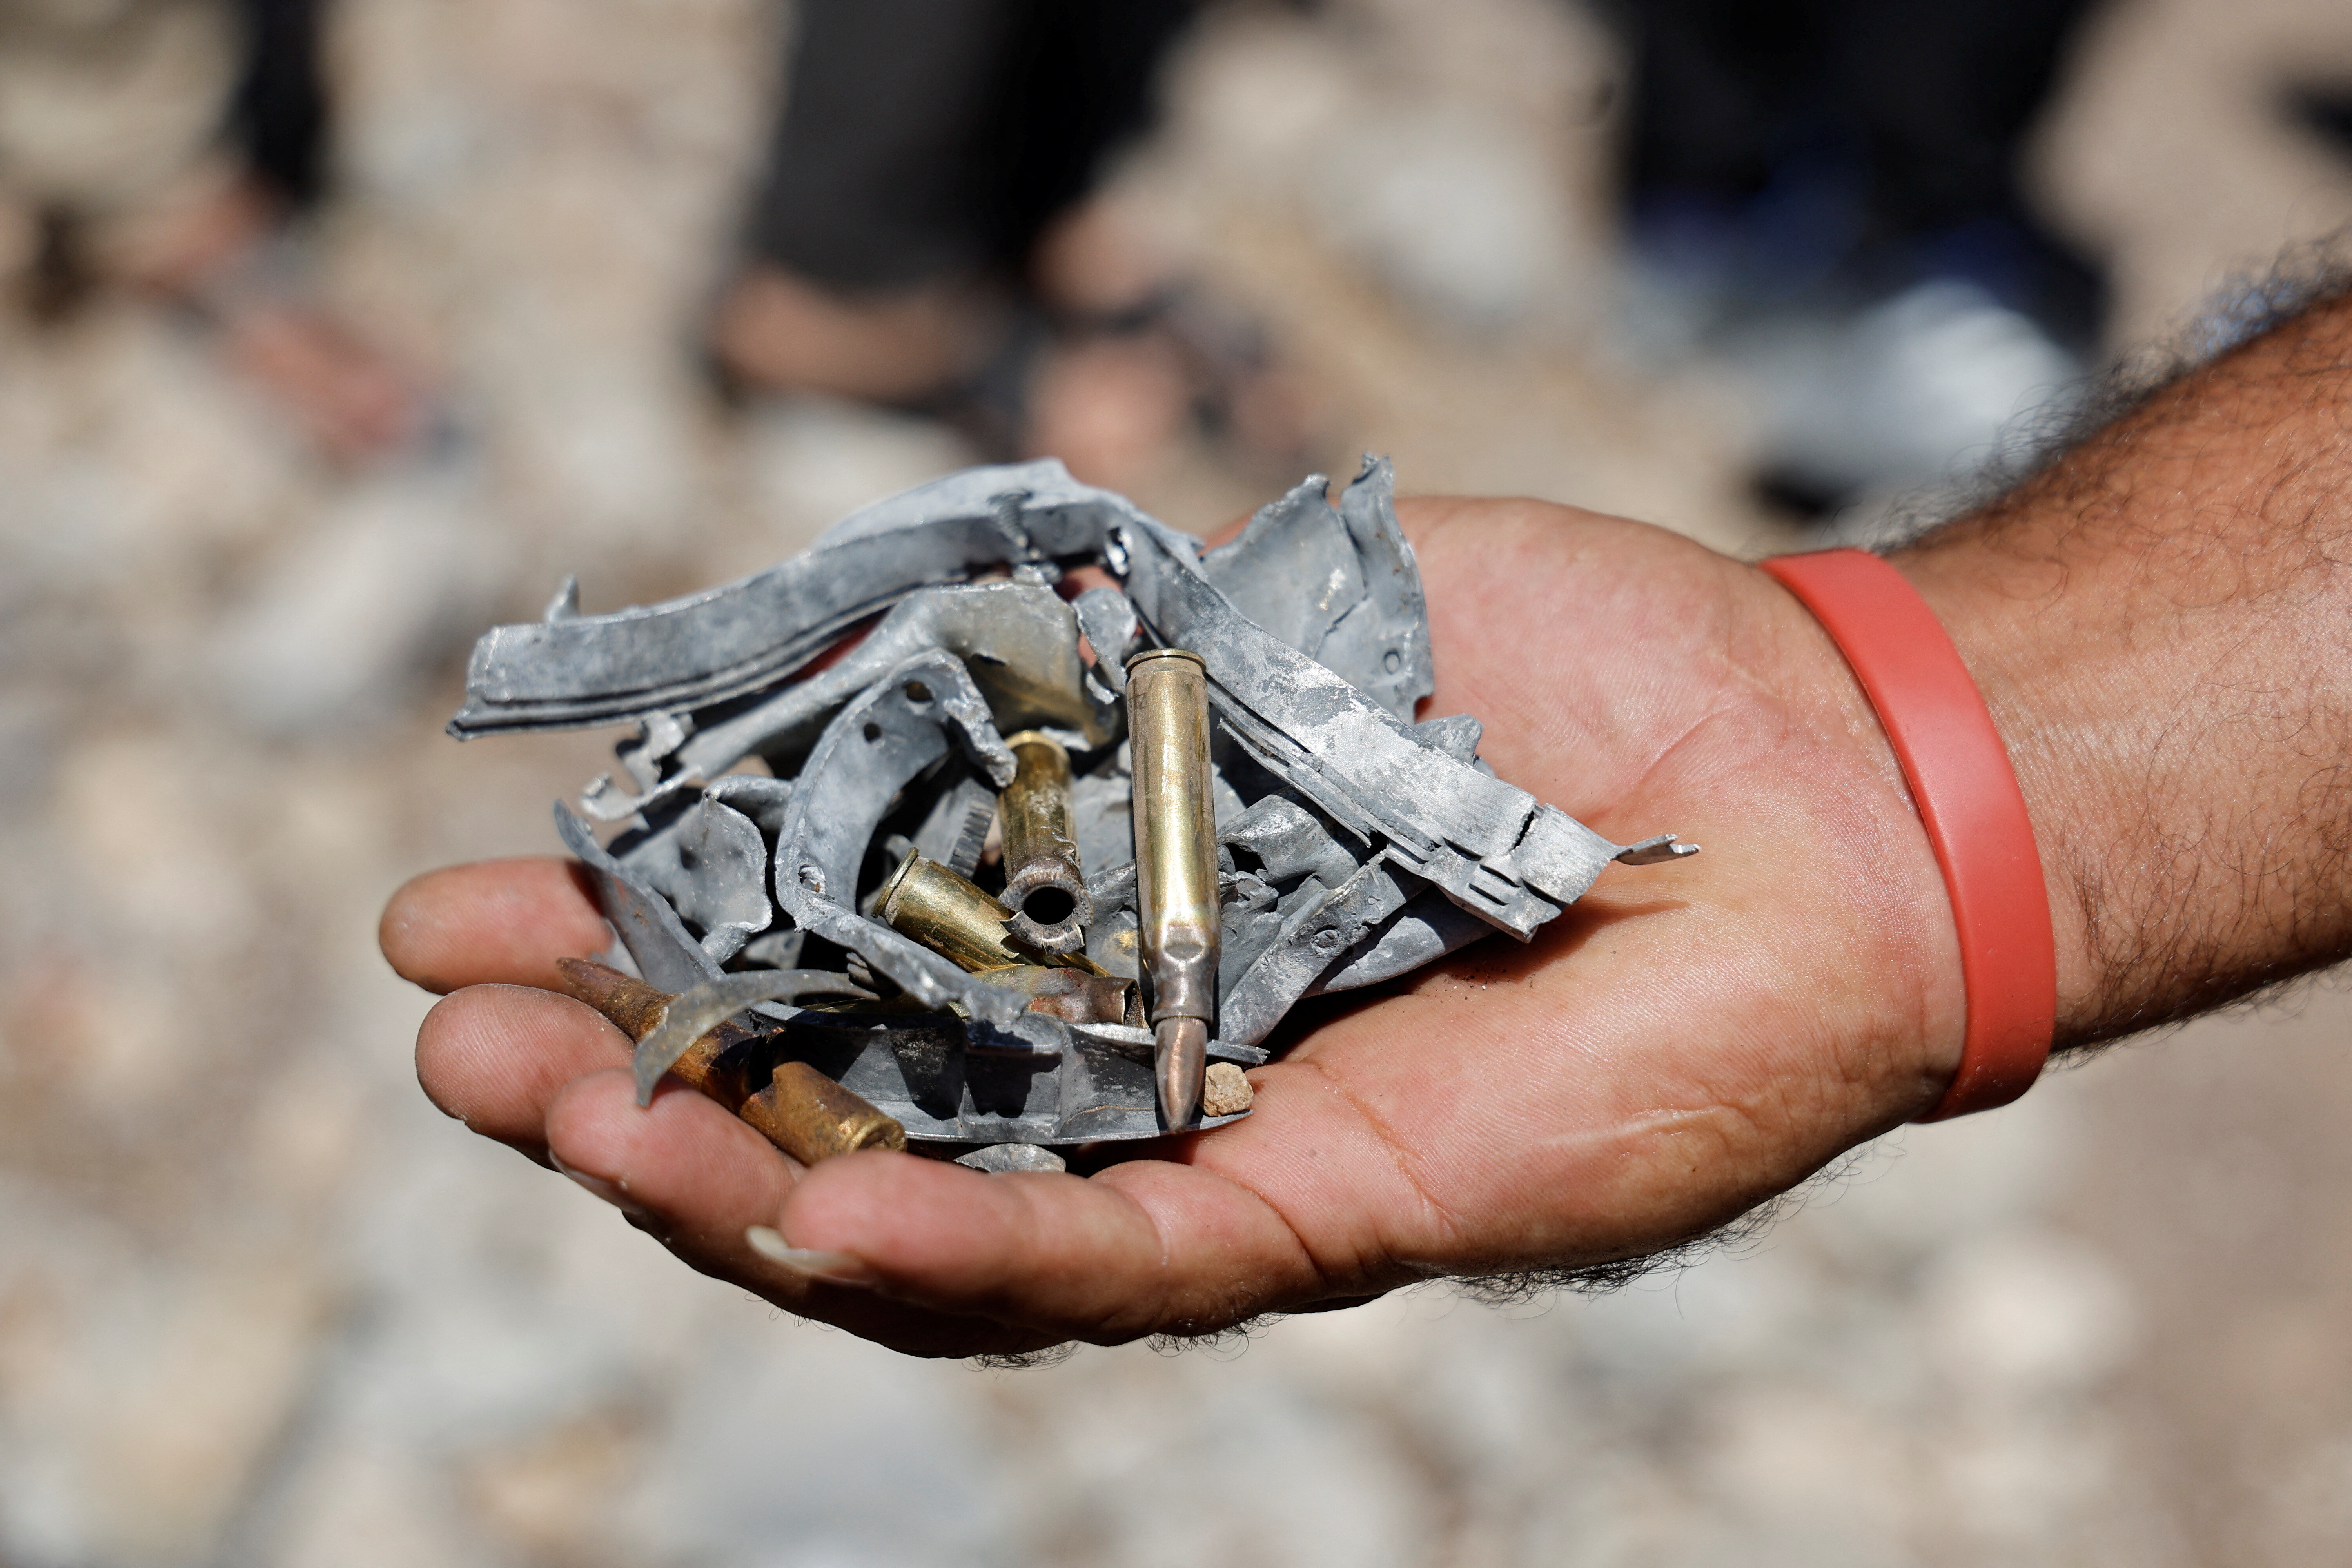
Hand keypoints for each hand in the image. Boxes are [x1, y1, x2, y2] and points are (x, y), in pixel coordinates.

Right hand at [381, 497, 1963, 1357]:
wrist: (1798, 761)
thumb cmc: (1556, 664)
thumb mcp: (1257, 611)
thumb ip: (1086, 643)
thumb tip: (874, 638)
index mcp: (1085, 918)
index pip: (820, 959)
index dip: (646, 942)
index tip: (478, 903)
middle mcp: (1124, 1057)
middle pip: (840, 1111)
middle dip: (634, 1081)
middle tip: (463, 1045)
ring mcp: (1219, 1152)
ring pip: (935, 1223)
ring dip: (740, 1186)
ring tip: (574, 1127)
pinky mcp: (1333, 1211)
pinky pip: (1124, 1261)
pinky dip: (967, 1246)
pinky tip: (812, 1223)